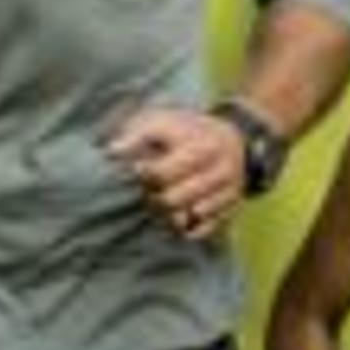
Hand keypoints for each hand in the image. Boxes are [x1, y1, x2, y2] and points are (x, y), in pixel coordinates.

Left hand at [107, 107, 247, 241]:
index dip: (143, 174)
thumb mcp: (165, 120)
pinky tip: (179, 218)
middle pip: (171, 200)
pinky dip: (187, 229)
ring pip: (186, 217)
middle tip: (149, 190)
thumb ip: (138, 134)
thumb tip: (112, 152)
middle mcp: (219, 171)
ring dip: (167, 214)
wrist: (237, 139)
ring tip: (162, 202)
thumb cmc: (190, 130)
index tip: (139, 169)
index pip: (161, 173)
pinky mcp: (231, 209)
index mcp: (202, 147)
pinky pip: (204, 230)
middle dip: (153, 197)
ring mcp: (227, 193)